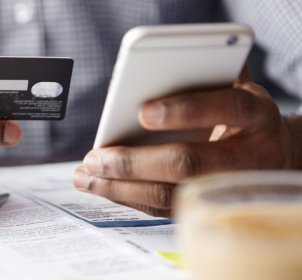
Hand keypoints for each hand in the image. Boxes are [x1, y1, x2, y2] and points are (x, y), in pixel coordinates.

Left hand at [73, 67, 295, 216]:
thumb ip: (204, 74)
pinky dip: (128, 198)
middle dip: (134, 162)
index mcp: (256, 115)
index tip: (143, 111)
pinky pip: (163, 208)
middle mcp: (247, 156)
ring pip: (170, 195)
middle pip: (188, 162)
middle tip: (96, 158)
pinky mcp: (205, 207)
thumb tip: (155, 67)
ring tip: (85, 177)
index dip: (185, 109)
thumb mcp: (235, 88)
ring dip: (120, 188)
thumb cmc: (242, 117)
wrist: (274, 156)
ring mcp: (226, 189)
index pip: (225, 107)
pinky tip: (102, 186)